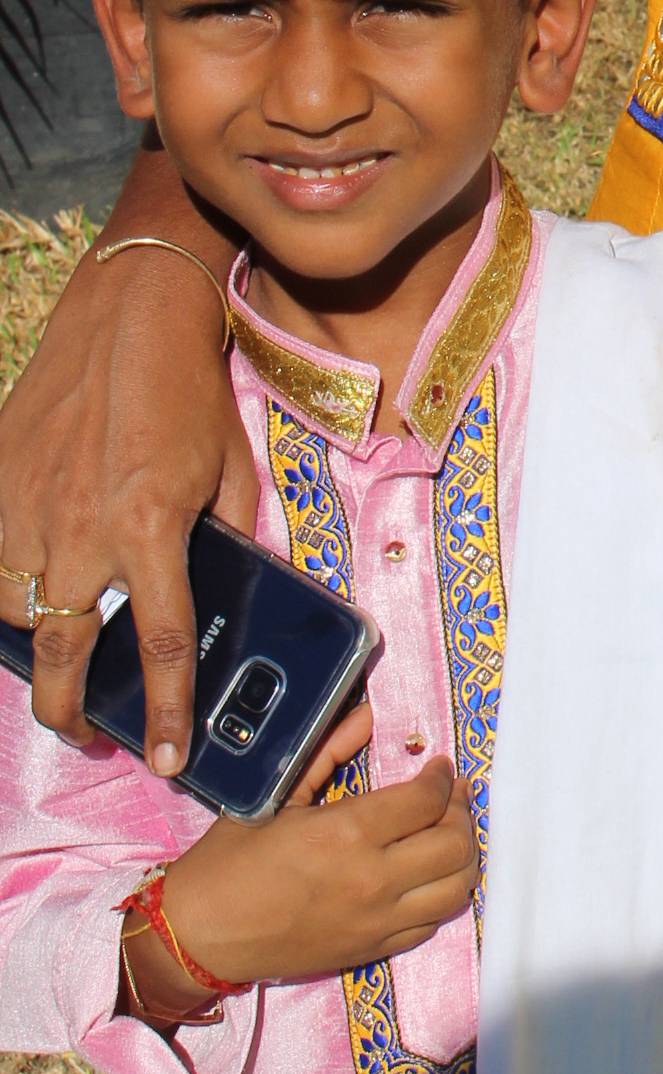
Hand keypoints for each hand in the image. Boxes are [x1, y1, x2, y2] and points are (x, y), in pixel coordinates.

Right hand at [0, 149, 253, 772]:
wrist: (129, 316)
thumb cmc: (189, 389)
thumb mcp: (229, 470)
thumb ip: (225, 540)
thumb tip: (225, 593)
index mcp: (152, 528)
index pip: (162, 644)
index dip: (167, 710)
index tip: (169, 758)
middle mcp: (81, 529)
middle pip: (61, 654)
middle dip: (70, 711)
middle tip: (88, 729)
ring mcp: (28, 509)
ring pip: (12, 614)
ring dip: (34, 647)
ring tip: (59, 658)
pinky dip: (3, 589)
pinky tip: (26, 595)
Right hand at [127, 748, 476, 1016]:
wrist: (199, 936)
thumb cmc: (228, 864)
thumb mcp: (275, 799)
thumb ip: (327, 753)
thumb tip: (364, 715)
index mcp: (346, 834)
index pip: (426, 800)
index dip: (441, 778)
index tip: (438, 768)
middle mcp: (371, 879)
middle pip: (454, 843)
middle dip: (460, 812)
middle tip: (449, 797)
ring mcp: (376, 921)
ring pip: (455, 887)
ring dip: (461, 856)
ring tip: (446, 834)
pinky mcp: (372, 950)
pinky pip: (431, 923)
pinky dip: (440, 894)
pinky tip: (427, 875)